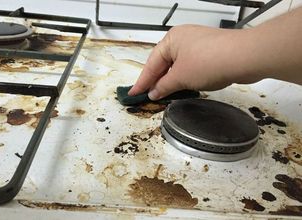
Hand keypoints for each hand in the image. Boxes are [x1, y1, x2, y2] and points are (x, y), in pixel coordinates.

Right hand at [128, 25, 259, 99]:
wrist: (244, 57)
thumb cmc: (208, 62)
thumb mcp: (180, 77)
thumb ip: (164, 86)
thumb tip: (153, 93)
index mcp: (171, 40)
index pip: (151, 63)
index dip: (142, 81)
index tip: (133, 93)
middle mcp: (183, 39)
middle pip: (164, 63)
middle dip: (157, 81)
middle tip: (147, 97)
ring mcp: (198, 45)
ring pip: (178, 66)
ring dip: (171, 81)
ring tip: (163, 96)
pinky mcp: (210, 53)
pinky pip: (190, 67)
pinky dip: (185, 79)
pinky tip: (183, 89)